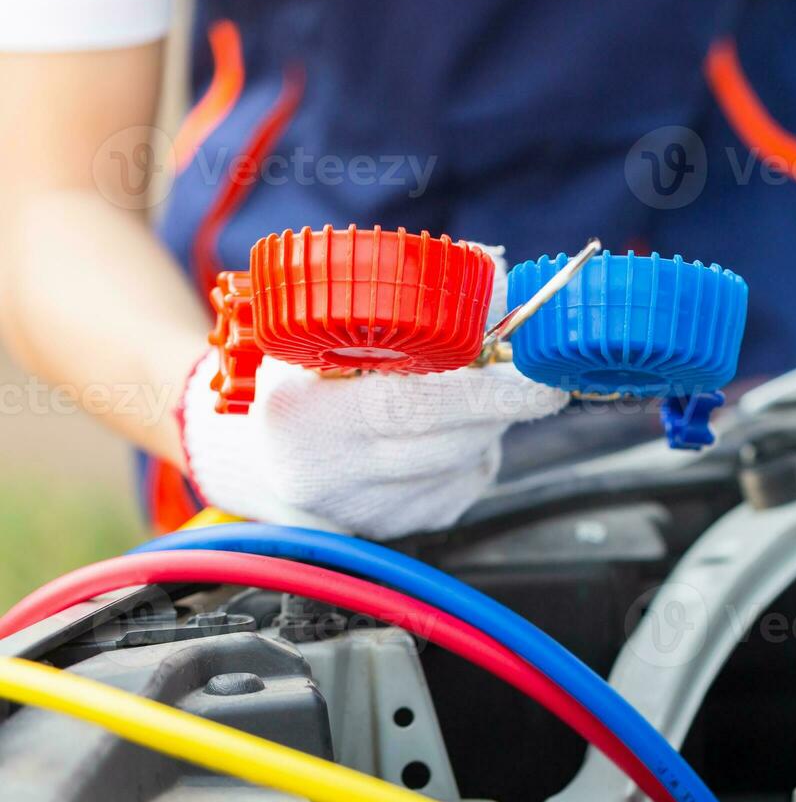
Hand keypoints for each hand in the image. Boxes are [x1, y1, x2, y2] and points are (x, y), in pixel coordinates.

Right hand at [178, 246, 567, 539]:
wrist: (250, 451)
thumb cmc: (294, 372)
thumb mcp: (326, 322)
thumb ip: (403, 296)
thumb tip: (490, 269)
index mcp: (299, 411)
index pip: (406, 404)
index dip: (481, 391)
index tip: (534, 374)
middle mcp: (325, 473)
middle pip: (444, 441)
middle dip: (502, 406)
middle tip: (540, 381)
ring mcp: (359, 512)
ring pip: (460, 464)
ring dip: (486, 425)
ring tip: (475, 394)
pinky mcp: (389, 531)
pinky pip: (459, 486)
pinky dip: (472, 452)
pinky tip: (449, 431)